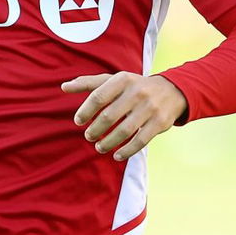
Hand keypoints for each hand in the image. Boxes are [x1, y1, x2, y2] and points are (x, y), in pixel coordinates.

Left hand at [61, 72, 187, 160]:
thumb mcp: (114, 80)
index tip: (78, 121)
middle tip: (89, 136)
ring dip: (108, 143)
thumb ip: (88, 83)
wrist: (171, 91)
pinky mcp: (159, 123)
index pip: (98, 96)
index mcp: (123, 80)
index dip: (85, 111)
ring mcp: (149, 108)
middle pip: (109, 116)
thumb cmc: (133, 87)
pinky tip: (117, 155)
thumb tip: (64, 87)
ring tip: (100, 147)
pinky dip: (127, 151)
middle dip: (95, 130)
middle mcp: (137, 92)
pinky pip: (140, 141)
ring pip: (124, 131)